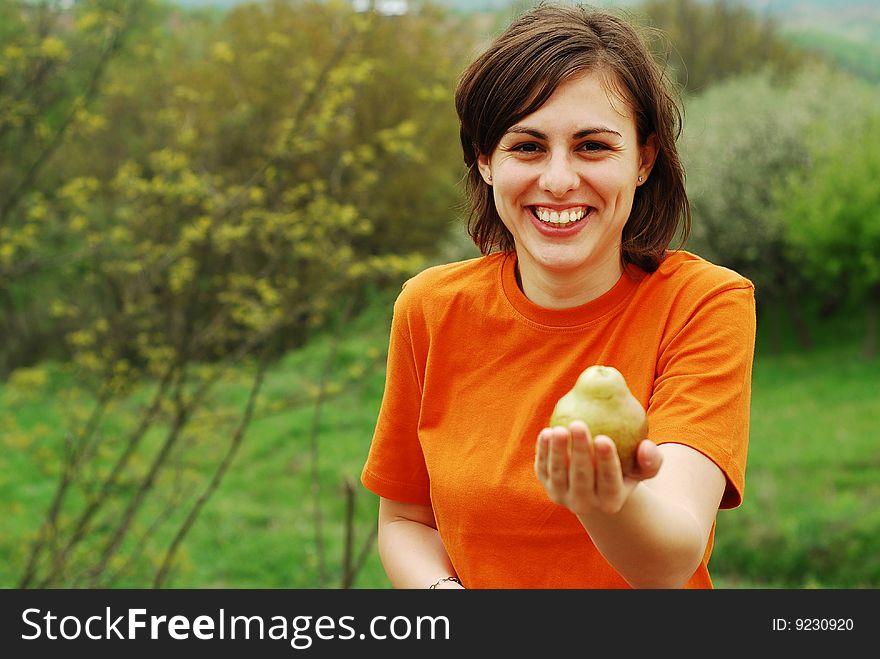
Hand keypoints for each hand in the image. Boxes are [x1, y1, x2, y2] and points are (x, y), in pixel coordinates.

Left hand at [534, 420, 661, 516]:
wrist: (596, 481)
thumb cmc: (626, 467)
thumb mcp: (643, 466)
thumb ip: (651, 460)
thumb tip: (646, 447)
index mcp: (611, 501)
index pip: (609, 482)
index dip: (606, 461)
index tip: (604, 438)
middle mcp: (585, 504)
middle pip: (581, 477)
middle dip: (579, 451)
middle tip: (578, 424)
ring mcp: (563, 496)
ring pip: (558, 474)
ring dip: (557, 451)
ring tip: (559, 429)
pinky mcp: (546, 485)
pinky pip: (543, 468)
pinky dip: (542, 452)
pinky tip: (546, 432)